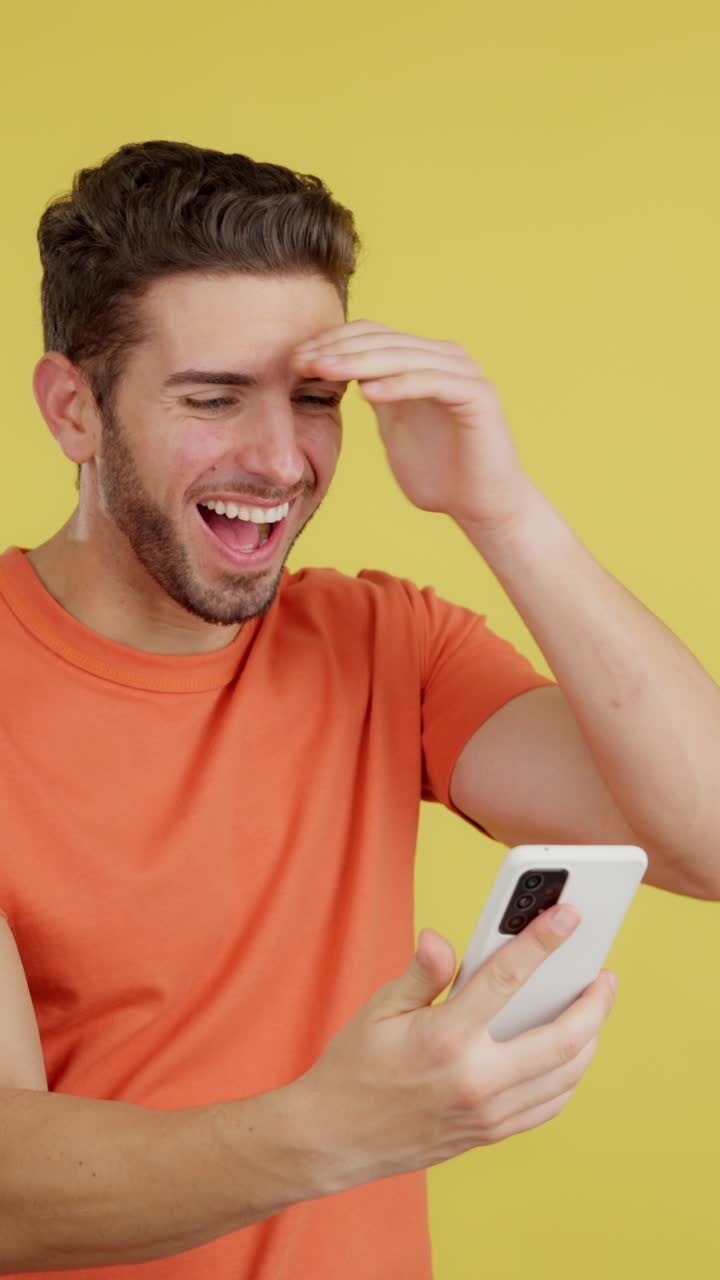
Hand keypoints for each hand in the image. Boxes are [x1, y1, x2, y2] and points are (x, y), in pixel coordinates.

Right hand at [290, 905, 615, 1194]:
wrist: (333, 1139)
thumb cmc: (354, 1067)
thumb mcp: (379, 1009)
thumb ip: (421, 973)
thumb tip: (441, 939)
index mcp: (445, 1038)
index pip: (507, 979)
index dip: (543, 941)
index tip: (569, 915)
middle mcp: (475, 1079)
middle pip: (561, 1038)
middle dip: (594, 1003)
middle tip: (604, 976)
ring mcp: (487, 1113)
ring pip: (565, 1076)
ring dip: (589, 1039)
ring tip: (593, 1010)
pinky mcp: (490, 1134)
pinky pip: (549, 1105)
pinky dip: (569, 1076)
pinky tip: (569, 1053)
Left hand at [292, 320, 536, 531]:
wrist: (481, 506)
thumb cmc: (439, 474)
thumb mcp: (393, 429)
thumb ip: (374, 399)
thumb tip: (333, 378)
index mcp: (422, 361)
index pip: (371, 336)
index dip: (332, 343)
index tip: (294, 361)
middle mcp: (444, 357)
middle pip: (383, 341)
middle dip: (337, 350)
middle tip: (300, 361)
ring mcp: (463, 372)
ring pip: (403, 357)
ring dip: (358, 362)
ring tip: (323, 371)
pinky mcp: (477, 394)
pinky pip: (430, 382)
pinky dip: (397, 385)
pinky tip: (365, 394)